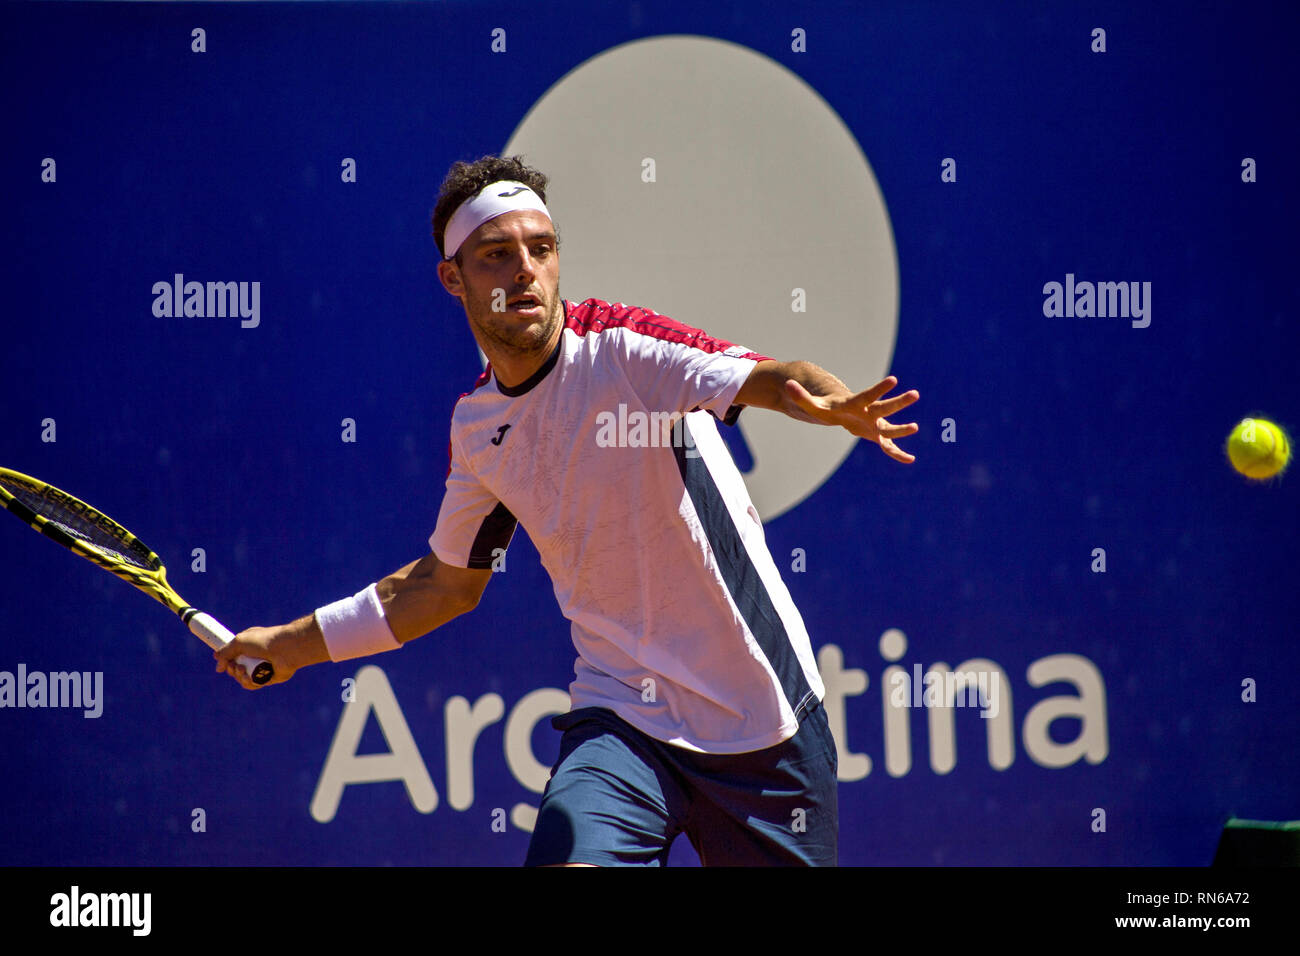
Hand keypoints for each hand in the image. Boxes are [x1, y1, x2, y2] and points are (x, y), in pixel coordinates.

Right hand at [214, 621, 310, 689]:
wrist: (286, 649)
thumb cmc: (264, 641)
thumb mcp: (240, 641)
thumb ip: (225, 652)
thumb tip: (218, 666)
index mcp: (249, 644)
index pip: (233, 654)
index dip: (227, 659)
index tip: (223, 662)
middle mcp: (255, 656)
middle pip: (235, 668)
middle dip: (232, 669)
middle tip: (235, 665)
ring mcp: (261, 667)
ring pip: (242, 677)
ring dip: (239, 676)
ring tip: (243, 670)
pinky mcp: (267, 678)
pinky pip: (252, 684)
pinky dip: (248, 682)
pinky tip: (249, 678)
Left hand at [783, 375, 919, 462]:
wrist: (839, 412)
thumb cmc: (826, 406)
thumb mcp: (812, 404)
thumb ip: (801, 395)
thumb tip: (787, 384)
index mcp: (856, 403)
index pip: (869, 395)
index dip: (880, 388)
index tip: (894, 379)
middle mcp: (869, 412)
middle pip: (885, 407)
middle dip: (899, 402)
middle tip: (915, 394)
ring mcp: (874, 424)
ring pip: (889, 427)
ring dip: (901, 429)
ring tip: (915, 427)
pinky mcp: (875, 435)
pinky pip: (888, 446)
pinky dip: (897, 453)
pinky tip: (909, 460)